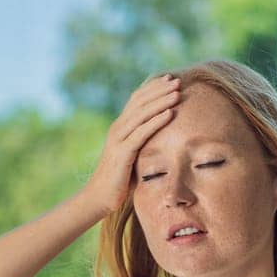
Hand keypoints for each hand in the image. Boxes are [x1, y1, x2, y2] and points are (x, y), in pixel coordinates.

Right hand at [78, 72, 182, 217]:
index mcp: (120, 127)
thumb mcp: (133, 155)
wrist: (99, 197)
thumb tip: (162, 136)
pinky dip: (156, 121)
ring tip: (177, 92)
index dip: (153, 88)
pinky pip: (142, 133)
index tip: (169, 79)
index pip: (136, 100)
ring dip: (161, 101)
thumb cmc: (119, 179)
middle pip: (140, 102)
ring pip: (142, 114)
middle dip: (159, 90)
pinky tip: (170, 113)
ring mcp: (118, 139)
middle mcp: (117, 128)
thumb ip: (142, 142)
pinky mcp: (122, 152)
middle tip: (177, 81)